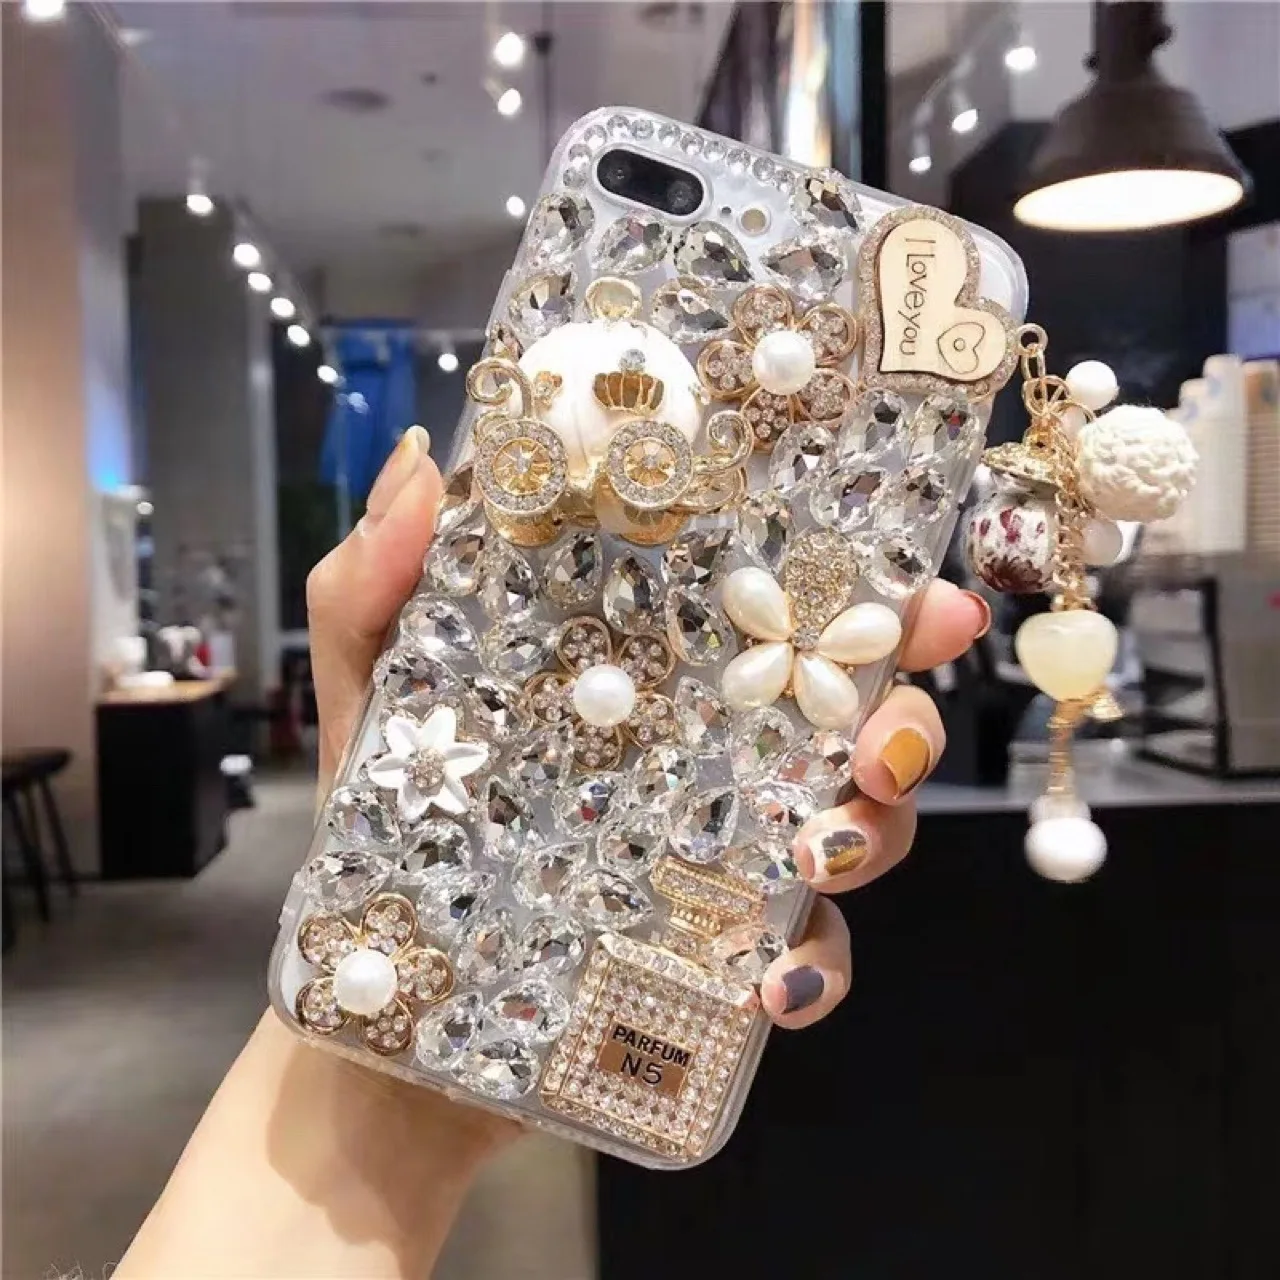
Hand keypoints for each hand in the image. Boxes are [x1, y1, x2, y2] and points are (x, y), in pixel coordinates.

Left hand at [310, 424, 990, 1039]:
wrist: (382, 1010)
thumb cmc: (387, 832)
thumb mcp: (371, 700)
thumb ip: (372, 590)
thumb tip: (423, 468)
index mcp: (651, 680)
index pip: (778, 621)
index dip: (870, 604)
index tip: (929, 602)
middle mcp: (705, 759)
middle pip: (849, 723)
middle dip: (905, 724)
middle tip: (883, 745)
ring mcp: (717, 861)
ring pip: (852, 831)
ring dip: (874, 836)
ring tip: (821, 852)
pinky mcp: (710, 961)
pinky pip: (802, 959)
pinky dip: (814, 969)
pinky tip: (770, 984)